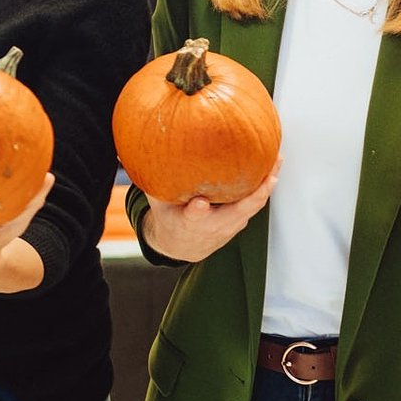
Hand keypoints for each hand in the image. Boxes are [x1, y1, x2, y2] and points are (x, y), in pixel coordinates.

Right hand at [138, 159, 279, 262]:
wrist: (180, 248)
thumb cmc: (169, 219)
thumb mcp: (156, 203)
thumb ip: (149, 180)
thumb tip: (123, 152)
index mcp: (188, 223)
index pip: (193, 217)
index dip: (196, 211)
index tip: (198, 204)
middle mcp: (213, 227)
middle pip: (239, 211)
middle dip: (256, 192)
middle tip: (269, 169)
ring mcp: (230, 226)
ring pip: (253, 206)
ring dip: (267, 184)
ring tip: (276, 158)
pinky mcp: (239, 222)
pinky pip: (255, 203)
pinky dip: (265, 187)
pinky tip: (272, 165)